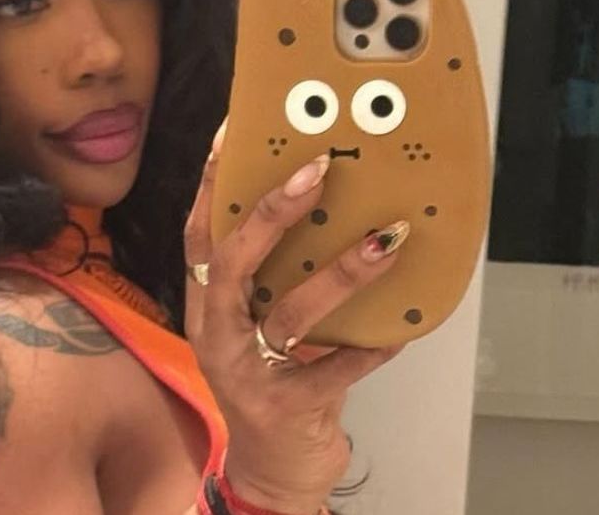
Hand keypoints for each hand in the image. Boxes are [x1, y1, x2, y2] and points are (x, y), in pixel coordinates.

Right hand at [182, 122, 407, 514]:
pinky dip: (369, 348)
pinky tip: (401, 330)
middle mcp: (214, 334)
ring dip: (340, 273)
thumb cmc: (271, 381)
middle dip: (271, 213)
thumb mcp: (256, 326)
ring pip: (288, 314)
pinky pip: (333, 371)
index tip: (234, 133)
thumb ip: (272, 278)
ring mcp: (245, 372)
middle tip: (317, 169)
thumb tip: (322, 204)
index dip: (210, 184)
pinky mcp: (283, 406)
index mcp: (204, 306)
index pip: (197, 235)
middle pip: (231, 264)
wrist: (270, 466)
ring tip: (387, 237)